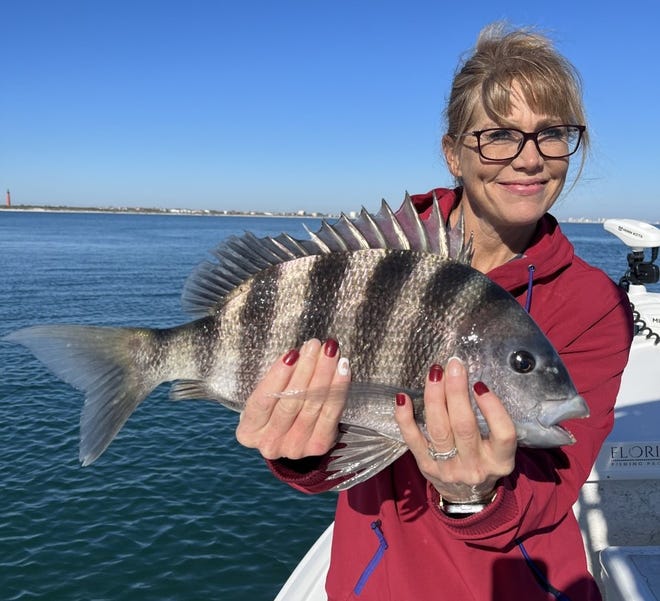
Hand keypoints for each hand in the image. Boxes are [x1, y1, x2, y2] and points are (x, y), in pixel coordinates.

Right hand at [236, 339, 349, 459]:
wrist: (290, 436)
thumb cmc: (273, 408)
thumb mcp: (264, 396)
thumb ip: (275, 381)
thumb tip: (298, 354)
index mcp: (248, 431)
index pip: (263, 401)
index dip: (278, 376)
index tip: (292, 353)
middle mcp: (270, 444)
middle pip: (290, 402)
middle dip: (305, 369)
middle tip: (314, 345)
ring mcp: (295, 448)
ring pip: (313, 405)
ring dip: (324, 374)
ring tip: (330, 351)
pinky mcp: (318, 446)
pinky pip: (331, 413)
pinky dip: (338, 388)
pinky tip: (342, 369)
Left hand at [394, 357, 516, 501]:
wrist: (467, 497)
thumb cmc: (484, 459)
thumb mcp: (498, 448)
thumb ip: (491, 421)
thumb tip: (470, 379)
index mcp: (500, 460)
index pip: (503, 434)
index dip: (493, 408)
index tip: (479, 384)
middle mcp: (475, 467)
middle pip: (464, 426)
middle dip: (456, 392)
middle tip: (453, 366)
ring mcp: (448, 469)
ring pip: (439, 430)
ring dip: (434, 398)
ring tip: (434, 374)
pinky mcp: (426, 467)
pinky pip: (413, 440)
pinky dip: (405, 418)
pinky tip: (403, 397)